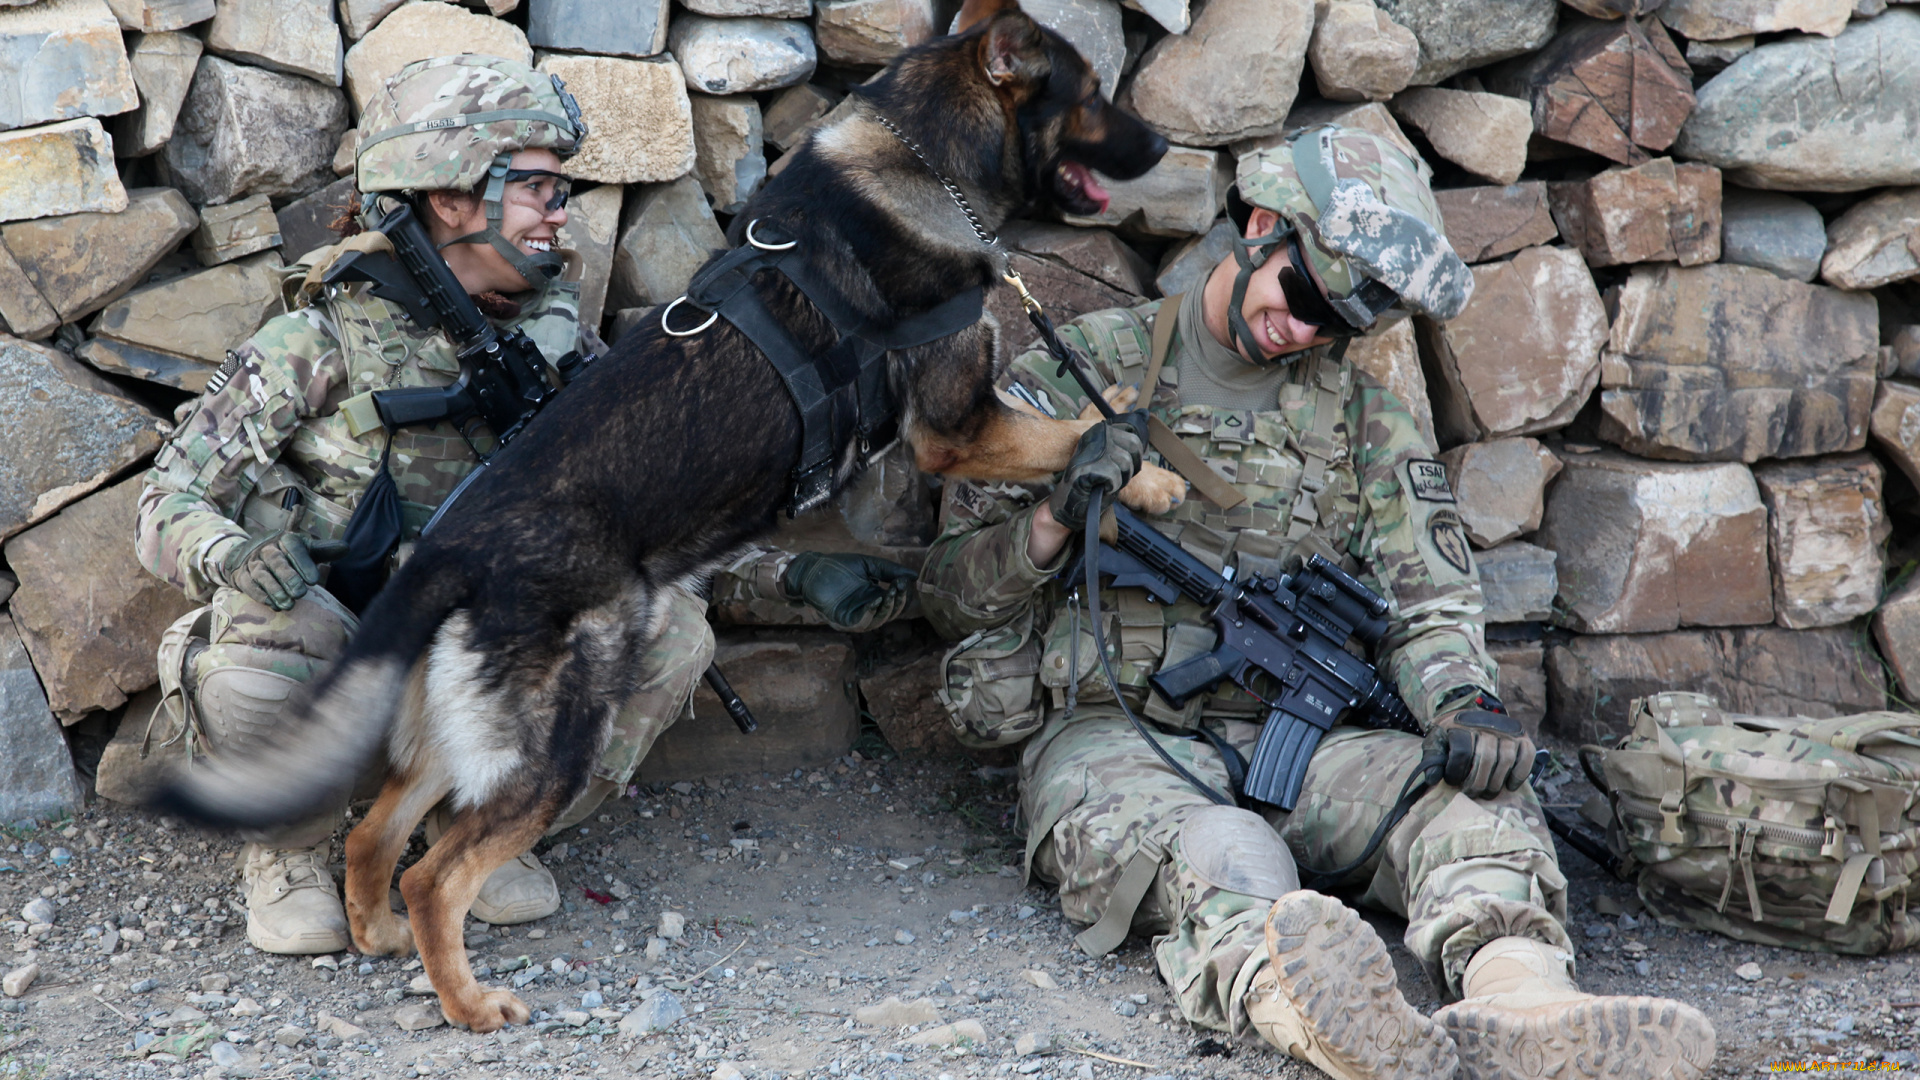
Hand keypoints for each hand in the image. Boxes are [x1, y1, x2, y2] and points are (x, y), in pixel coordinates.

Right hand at [217, 530, 321, 610]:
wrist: (250, 556)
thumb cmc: (287, 556)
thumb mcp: (305, 550)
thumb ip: (323, 550)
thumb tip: (346, 548)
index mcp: (285, 540)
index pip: (293, 548)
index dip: (303, 564)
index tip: (314, 581)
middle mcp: (267, 549)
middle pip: (276, 561)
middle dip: (288, 578)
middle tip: (300, 593)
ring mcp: (253, 562)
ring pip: (262, 575)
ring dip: (275, 591)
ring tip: (289, 605)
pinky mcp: (242, 576)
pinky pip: (250, 586)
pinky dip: (262, 597)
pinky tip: (275, 606)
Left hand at [780, 552, 917, 630]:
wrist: (812, 569)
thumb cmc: (838, 566)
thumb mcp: (869, 565)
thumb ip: (889, 570)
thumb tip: (914, 576)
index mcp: (874, 595)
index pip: (895, 601)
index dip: (902, 593)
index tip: (904, 580)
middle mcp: (867, 608)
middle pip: (890, 612)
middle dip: (898, 601)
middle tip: (899, 586)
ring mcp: (856, 615)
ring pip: (879, 620)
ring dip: (888, 608)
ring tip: (891, 593)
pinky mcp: (844, 620)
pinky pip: (863, 622)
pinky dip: (872, 613)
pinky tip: (877, 600)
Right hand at [1048, 421, 1141, 531]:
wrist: (1072, 501)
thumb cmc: (1094, 480)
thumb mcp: (1112, 454)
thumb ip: (1127, 438)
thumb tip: (1144, 413)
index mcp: (1102, 429)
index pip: (1134, 437)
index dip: (1133, 456)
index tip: (1119, 464)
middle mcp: (1097, 434)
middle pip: (1134, 449)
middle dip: (1128, 468)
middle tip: (1112, 475)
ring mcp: (1094, 448)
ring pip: (1125, 464)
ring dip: (1119, 479)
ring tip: (1103, 480)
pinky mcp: (1090, 466)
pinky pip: (1115, 478)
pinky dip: (1110, 487)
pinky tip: (1099, 486)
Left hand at [1433, 706, 1533, 796]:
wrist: (1469, 712)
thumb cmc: (1452, 733)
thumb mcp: (1437, 741)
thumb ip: (1433, 759)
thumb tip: (1433, 779)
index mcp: (1462, 725)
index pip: (1462, 752)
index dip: (1456, 772)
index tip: (1452, 782)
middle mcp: (1487, 724)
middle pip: (1487, 758)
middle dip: (1478, 782)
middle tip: (1472, 794)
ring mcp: (1507, 729)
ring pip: (1506, 759)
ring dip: (1496, 782)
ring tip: (1487, 794)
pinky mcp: (1522, 736)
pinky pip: (1527, 755)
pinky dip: (1520, 773)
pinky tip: (1510, 785)